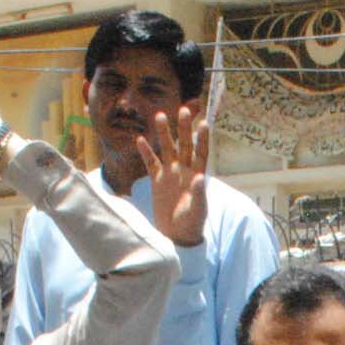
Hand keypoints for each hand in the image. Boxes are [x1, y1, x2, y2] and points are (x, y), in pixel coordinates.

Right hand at [137, 107, 209, 247]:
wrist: (177, 234)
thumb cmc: (192, 223)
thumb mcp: (197, 210)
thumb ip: (199, 194)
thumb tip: (200, 177)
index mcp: (197, 175)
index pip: (201, 153)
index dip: (203, 139)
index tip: (204, 123)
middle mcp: (184, 170)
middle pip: (184, 145)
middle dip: (183, 128)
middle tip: (183, 110)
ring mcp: (170, 173)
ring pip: (167, 149)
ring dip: (164, 133)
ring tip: (160, 116)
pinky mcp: (157, 180)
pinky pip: (151, 163)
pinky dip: (146, 152)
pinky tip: (140, 139)